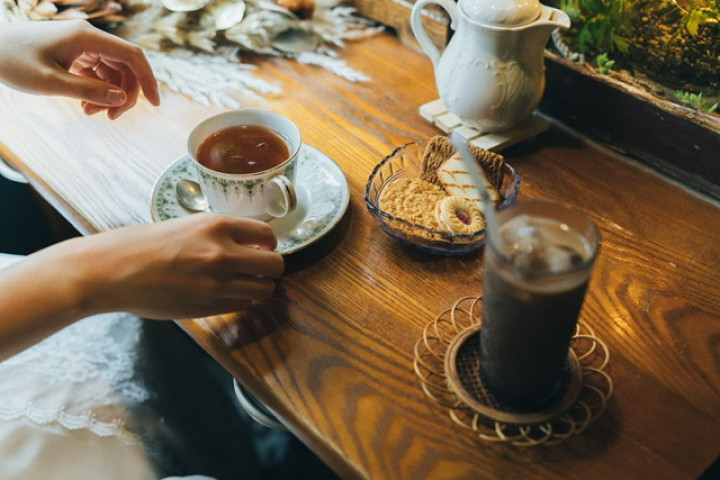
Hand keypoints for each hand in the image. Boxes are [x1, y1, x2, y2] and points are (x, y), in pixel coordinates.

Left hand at [0, 20, 159, 118]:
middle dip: (125, 94)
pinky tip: (85, 106)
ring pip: (114, 72)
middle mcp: (89, 38)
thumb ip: (89, 91)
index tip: (155, 104)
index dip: (148, 80)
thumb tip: (121, 99)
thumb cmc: (13, 62)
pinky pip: (100, 74)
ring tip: (91, 114)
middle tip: (111, 118)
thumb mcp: (51, 83)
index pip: (132, 55)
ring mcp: (83, 45)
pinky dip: (98, 91)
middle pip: (126, 67)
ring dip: (110, 96)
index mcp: (86, 37)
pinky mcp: (76, 54)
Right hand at [34, 214, 283, 319]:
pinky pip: (241, 306)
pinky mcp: (207, 308)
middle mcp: (221, 254)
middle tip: (258, 269)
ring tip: (243, 283)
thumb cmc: (143, 244)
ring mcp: (216, 284)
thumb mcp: (188, 225)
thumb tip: (250, 244)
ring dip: (258, 287)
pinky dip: (239, 301)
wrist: (112, 271)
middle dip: (271, 268)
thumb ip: (220, 234)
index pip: (267, 235)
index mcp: (216, 226)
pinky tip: (224, 294)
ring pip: (264, 290)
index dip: (268, 244)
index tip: (261, 247)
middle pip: (275, 266)